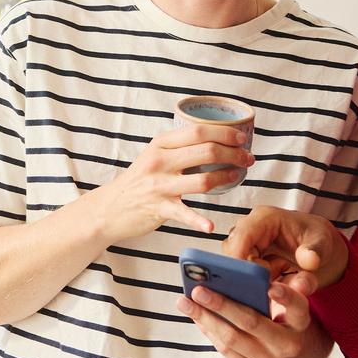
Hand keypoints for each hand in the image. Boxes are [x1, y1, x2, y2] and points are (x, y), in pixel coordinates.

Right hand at [89, 124, 251, 240]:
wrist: (110, 207)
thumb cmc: (138, 181)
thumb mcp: (154, 155)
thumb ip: (178, 147)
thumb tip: (214, 140)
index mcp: (160, 144)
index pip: (198, 131)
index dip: (225, 132)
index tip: (242, 138)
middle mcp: (159, 161)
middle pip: (206, 152)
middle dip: (234, 154)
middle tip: (248, 159)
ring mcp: (159, 185)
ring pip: (202, 180)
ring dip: (227, 178)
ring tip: (237, 177)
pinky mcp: (158, 208)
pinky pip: (183, 214)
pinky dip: (198, 221)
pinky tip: (210, 226)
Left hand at [179, 274, 322, 357]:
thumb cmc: (286, 321)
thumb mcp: (291, 304)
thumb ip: (282, 289)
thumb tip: (250, 278)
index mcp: (301, 323)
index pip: (297, 307)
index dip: (284, 297)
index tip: (269, 286)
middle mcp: (289, 346)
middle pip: (252, 322)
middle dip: (222, 304)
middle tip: (198, 290)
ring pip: (232, 339)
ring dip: (205, 319)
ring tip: (185, 302)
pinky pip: (226, 352)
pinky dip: (209, 332)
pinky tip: (196, 317)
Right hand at [221, 206, 349, 296]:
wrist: (320, 250)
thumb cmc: (319, 241)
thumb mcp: (323, 244)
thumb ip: (315, 253)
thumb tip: (309, 260)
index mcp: (266, 218)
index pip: (243, 235)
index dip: (239, 257)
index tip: (246, 280)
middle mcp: (250, 228)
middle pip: (233, 253)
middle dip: (249, 273)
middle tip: (272, 283)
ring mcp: (247, 244)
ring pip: (235, 266)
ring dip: (254, 279)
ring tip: (279, 278)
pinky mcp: (247, 259)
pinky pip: (243, 275)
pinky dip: (256, 284)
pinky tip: (273, 284)